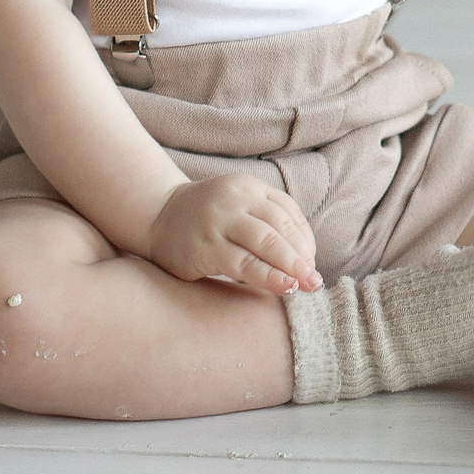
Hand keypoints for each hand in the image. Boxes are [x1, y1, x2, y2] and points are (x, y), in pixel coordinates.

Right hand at [142, 175, 321, 294]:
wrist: (157, 216)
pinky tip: (282, 286)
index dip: (305, 239)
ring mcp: (219, 222)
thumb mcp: (239, 207)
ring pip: (265, 243)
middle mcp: (236, 200)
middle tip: (316, 280)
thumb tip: (305, 259)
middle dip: (302, 256)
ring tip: (305, 285)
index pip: (288, 212)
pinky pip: (242, 263)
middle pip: (280, 227)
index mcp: (249, 187)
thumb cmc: (208, 218)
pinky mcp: (205, 247)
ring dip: (290, 266)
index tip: (311, 263)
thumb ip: (267, 222)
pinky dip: (266, 275)